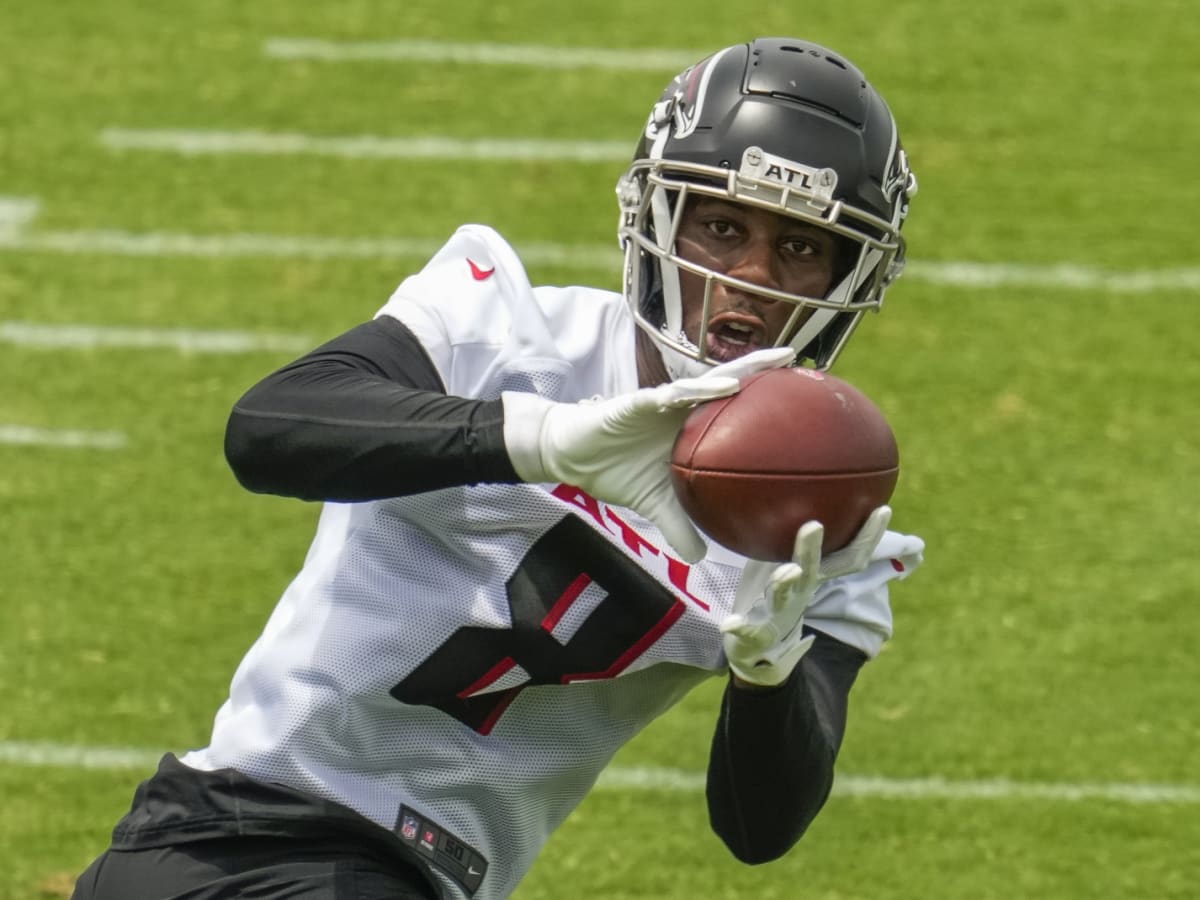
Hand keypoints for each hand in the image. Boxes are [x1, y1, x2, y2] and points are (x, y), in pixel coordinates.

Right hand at [502, 347, 794, 561]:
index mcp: (693, 427)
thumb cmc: (616, 471)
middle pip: (732, 384)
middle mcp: (683, 408)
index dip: (767, 401)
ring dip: (742, 371)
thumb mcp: (654, 506)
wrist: (572, 458)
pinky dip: (696, 390)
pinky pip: (670, 394)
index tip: (806, 399)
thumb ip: (679, 527)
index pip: (736, 410)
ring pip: (707, 380)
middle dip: (766, 371)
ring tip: (775, 365)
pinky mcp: (637, 401)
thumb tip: (701, 559)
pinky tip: (721, 388)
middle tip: (802, 362)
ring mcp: (662, 401)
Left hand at [721, 506, 891, 686]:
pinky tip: (728, 622)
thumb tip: (800, 489)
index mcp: (812, 577)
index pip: (847, 557)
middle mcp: (800, 594)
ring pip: (783, 598)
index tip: (883, 509)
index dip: (868, 537)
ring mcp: (779, 615)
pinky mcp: (756, 635)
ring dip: (785, 584)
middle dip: (812, 550)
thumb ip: (792, 535)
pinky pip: (748, 631)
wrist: (758, 649)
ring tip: (788, 571)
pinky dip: (740, 627)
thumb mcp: (786, 562)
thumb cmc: (775, 597)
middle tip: (814, 525)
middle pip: (812, 571)